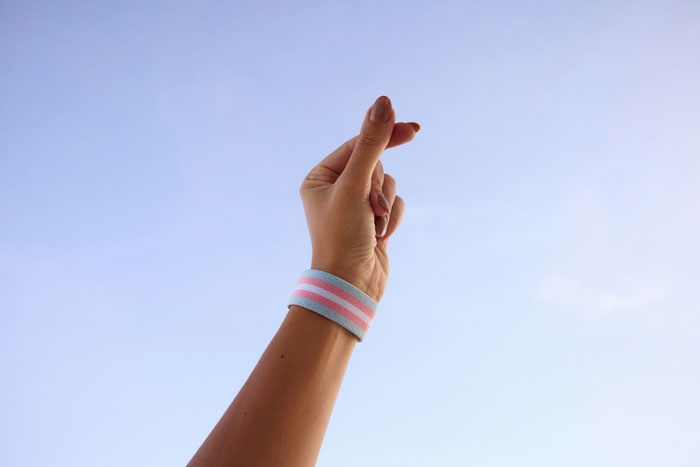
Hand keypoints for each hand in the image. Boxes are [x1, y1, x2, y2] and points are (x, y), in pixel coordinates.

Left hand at [298, 96, 418, 301]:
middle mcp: (336, 190)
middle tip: (369, 208)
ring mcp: (355, 207)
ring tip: (371, 228)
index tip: (414, 129)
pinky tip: (378, 238)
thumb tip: (383, 104)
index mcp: (320, 177)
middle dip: (378, 188)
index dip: (384, 137)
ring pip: (388, 186)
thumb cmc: (343, 236)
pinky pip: (395, 205)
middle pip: (375, 166)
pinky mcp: (373, 222)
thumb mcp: (356, 185)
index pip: (358, 145)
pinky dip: (392, 220)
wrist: (351, 286)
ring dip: (386, 206)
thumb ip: (371, 144)